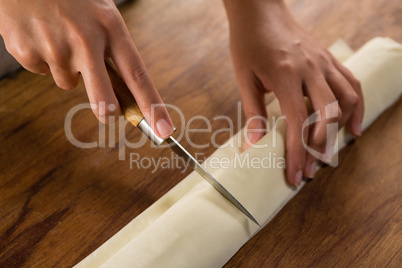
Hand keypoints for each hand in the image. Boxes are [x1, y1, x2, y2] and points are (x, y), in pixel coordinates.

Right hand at [0, 0, 173, 137]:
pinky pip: (42, 71)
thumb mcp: (101, 13)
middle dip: (108, 111)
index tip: (164, 129)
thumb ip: (111, 47)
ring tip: (60, 37)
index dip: (153, 106)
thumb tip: (120, 89)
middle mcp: (86, 40)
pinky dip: (43, 59)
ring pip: (68, 83)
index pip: (138, 76)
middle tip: (108, 112)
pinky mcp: (27, 51)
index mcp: (111, 27)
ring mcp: (55, 48)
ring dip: (68, 69)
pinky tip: (41, 35)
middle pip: (104, 99)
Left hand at [224, 0, 363, 184]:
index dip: (297, 153)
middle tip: (309, 170)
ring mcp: (324, 62)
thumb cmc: (248, 43)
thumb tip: (253, 146)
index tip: (293, 175)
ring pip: (347, 100)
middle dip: (319, 148)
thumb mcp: (245, 78)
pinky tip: (352, 125)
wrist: (260, 11)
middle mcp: (311, 69)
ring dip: (341, 131)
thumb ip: (253, 112)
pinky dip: (356, 106)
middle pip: (327, 115)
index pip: (297, 123)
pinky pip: (351, 83)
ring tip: (329, 154)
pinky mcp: (328, 59)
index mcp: (286, 76)